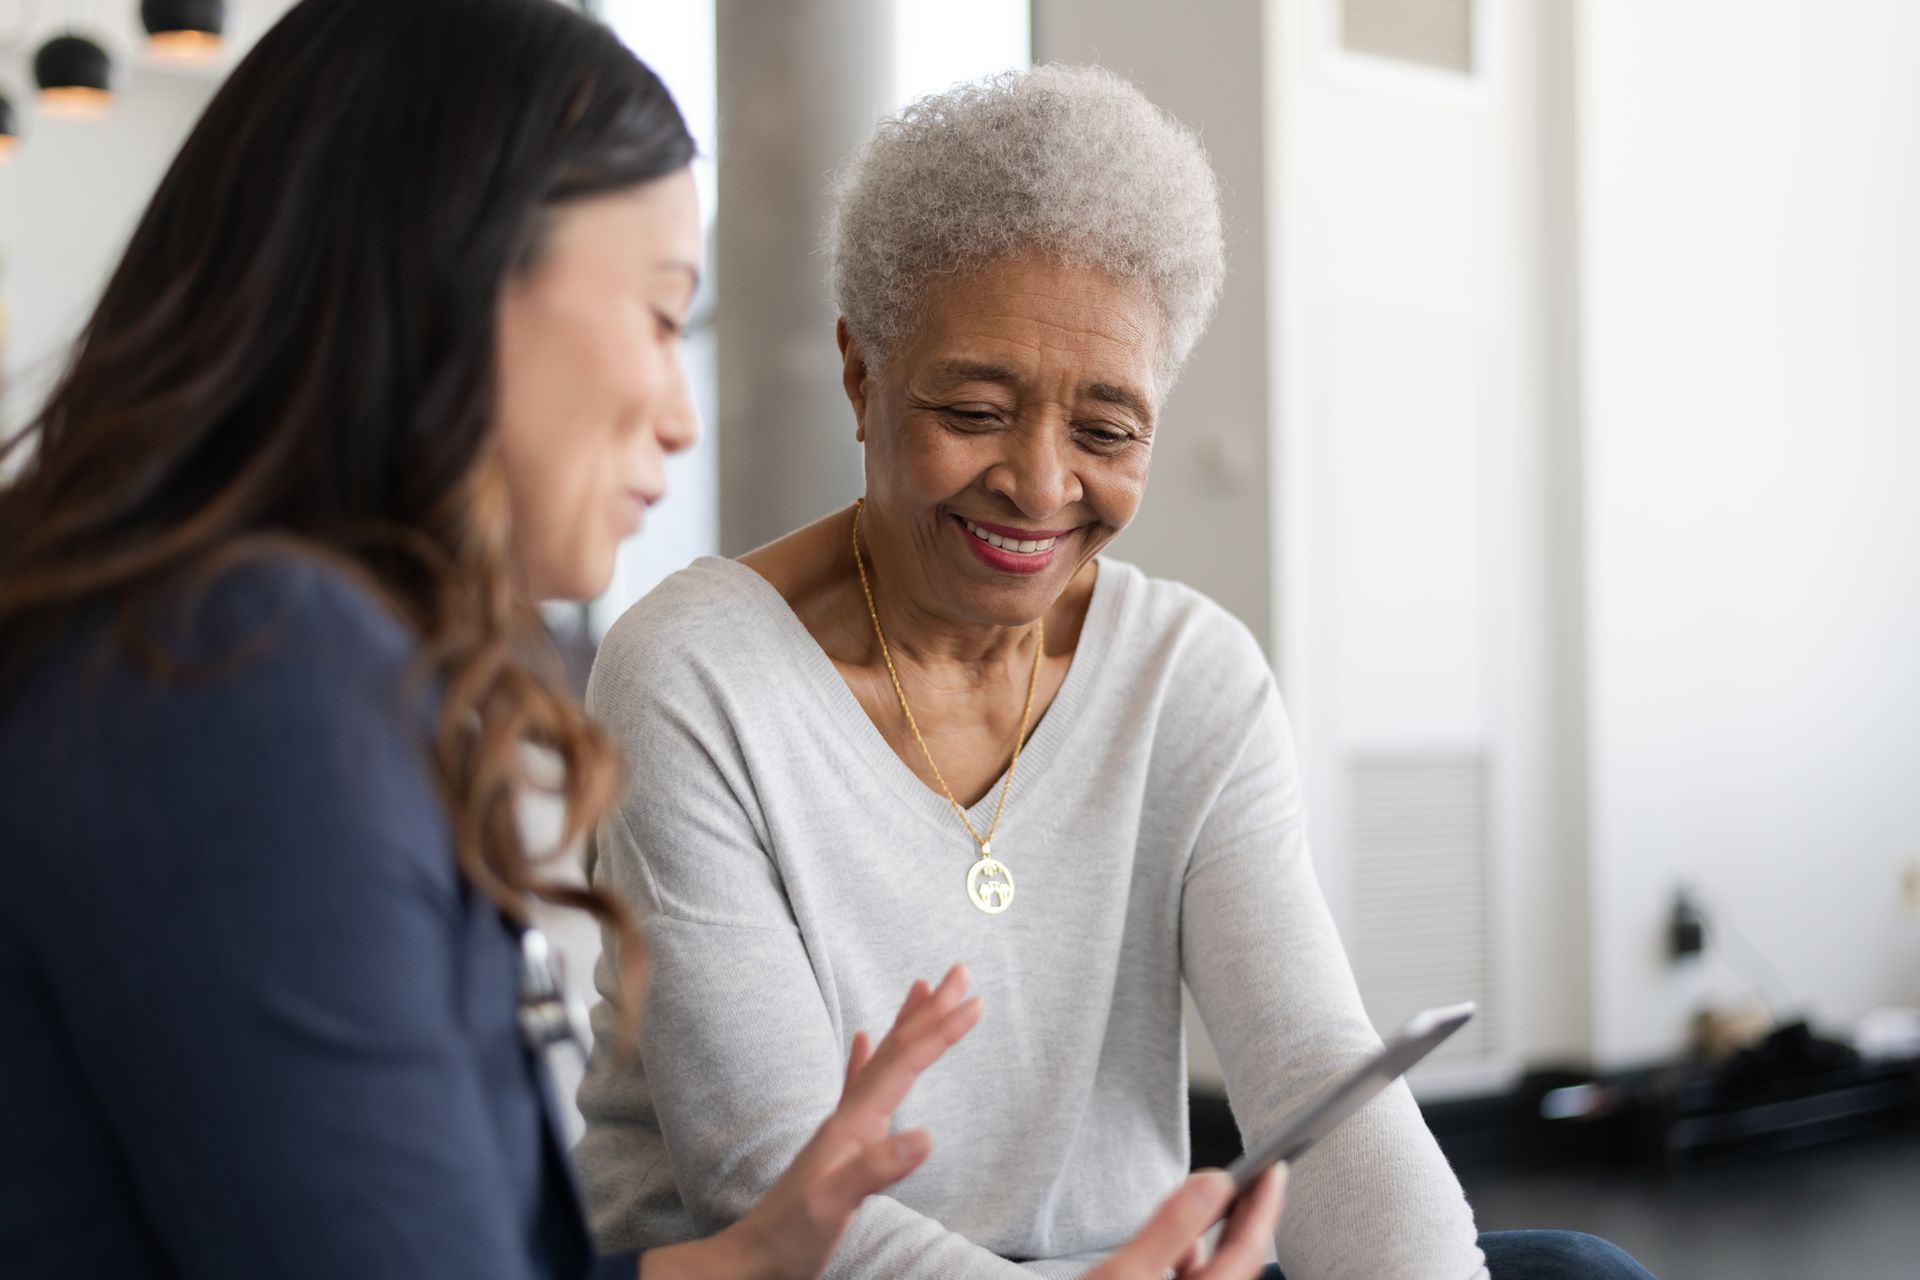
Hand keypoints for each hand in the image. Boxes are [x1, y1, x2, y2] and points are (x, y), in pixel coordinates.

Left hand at [640, 965, 983, 1279]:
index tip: (975, 1002)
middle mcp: (848, 1115)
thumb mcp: (833, 1205)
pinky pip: (858, 1084)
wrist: (751, 1258)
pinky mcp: (839, 1143)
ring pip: (882, 1059)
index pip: (904, 1064)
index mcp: (853, 1124)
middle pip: (895, 1049)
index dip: (940, 1032)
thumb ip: (876, 1169)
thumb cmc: (789, 1237)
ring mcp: (842, 1127)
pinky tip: (864, 1039)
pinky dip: (867, 1056)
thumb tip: (927, 1135)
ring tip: (923, 989)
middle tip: (959, 973)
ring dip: (907, 1023)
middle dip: (930, 1011)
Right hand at [1084, 1163, 1288, 1279]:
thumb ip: (1172, 1227)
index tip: (1275, 1170)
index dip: (1264, 1206)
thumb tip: (1213, 1184)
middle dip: (1250, 1218)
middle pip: (1240, 1264)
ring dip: (1223, 1238)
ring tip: (1224, 1201)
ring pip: (1219, 1275)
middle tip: (1261, 1176)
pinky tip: (1186, 1244)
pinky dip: (1195, 1259)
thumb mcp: (1126, 1273)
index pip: (1248, 1251)